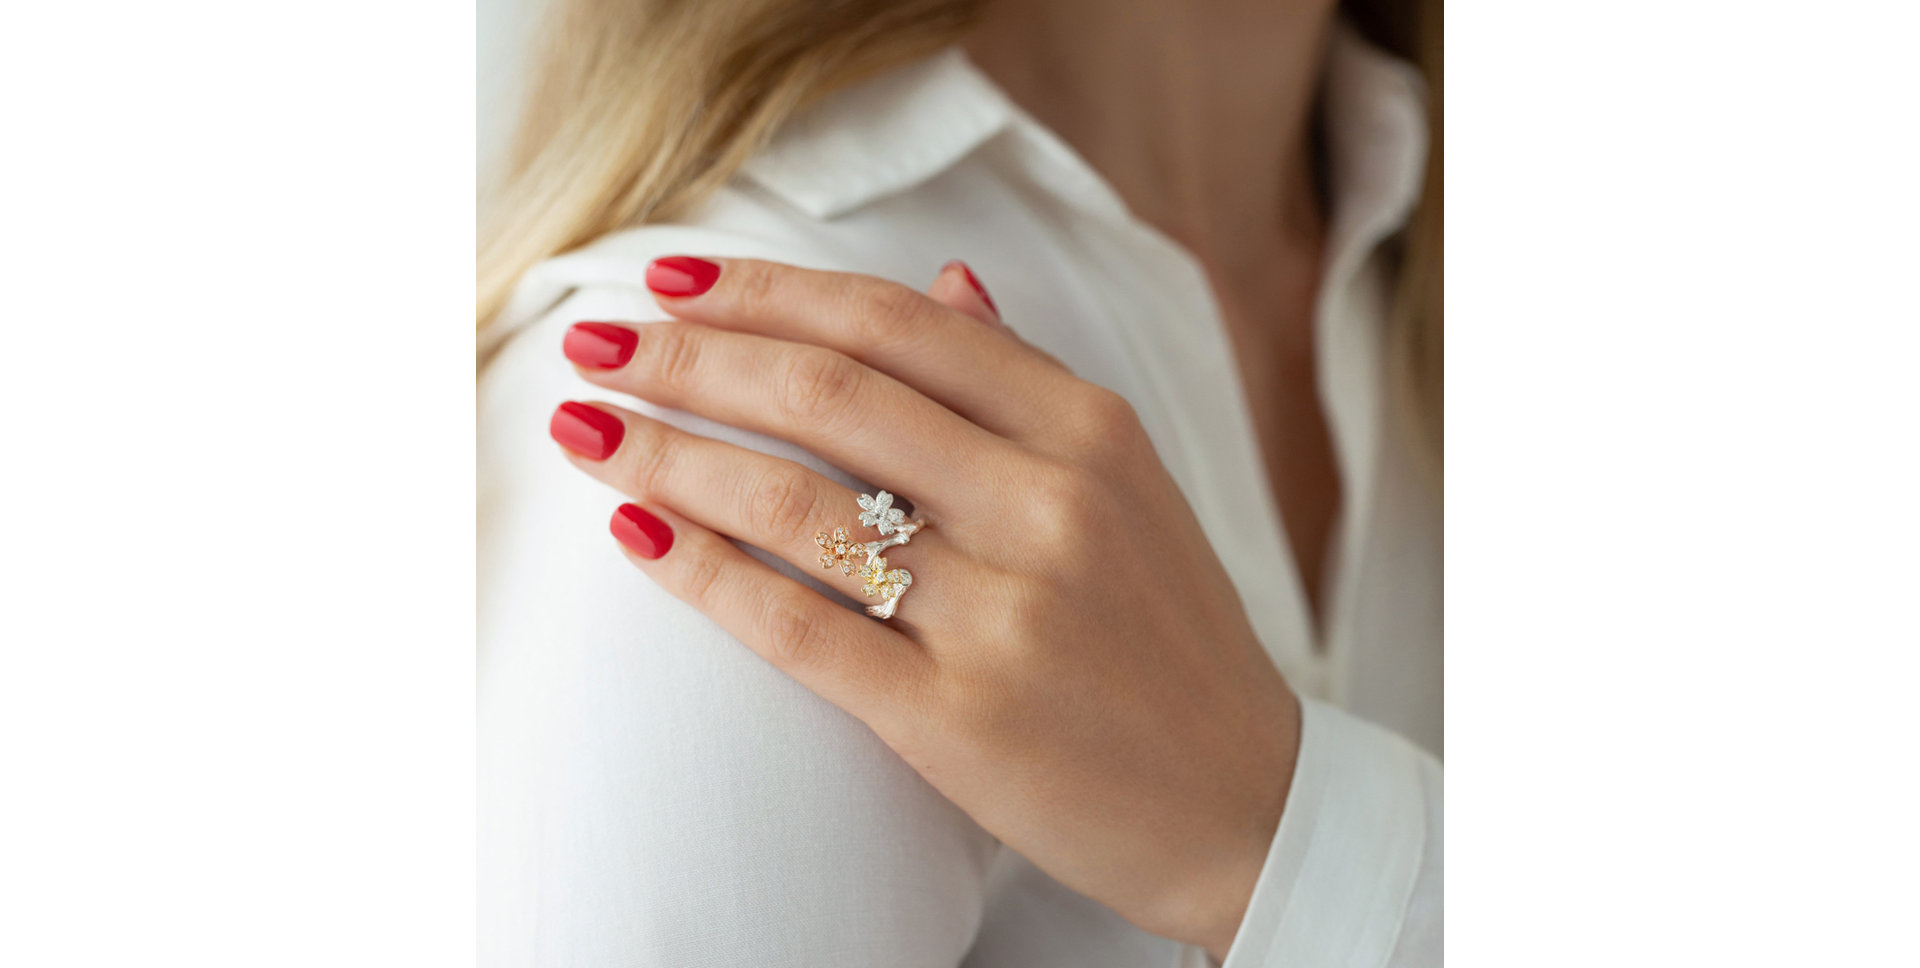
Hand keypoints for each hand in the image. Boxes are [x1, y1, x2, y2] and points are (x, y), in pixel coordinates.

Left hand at [548, 256, 1300, 956]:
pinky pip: (798, 629)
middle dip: (690, 357)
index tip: (673, 276)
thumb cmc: (1167, 635)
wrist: (1242, 800)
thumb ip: (1029, 381)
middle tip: (597, 342)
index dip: (767, 291)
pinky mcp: (958, 719)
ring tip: (589, 430)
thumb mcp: (1128, 483)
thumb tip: (946, 278)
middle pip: (830, 395)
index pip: (897, 324)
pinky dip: (703, 574)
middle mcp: (1048, 506)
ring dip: (670, 456)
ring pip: (797, 505)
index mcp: (1089, 431)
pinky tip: (639, 536)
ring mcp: (1005, 615)